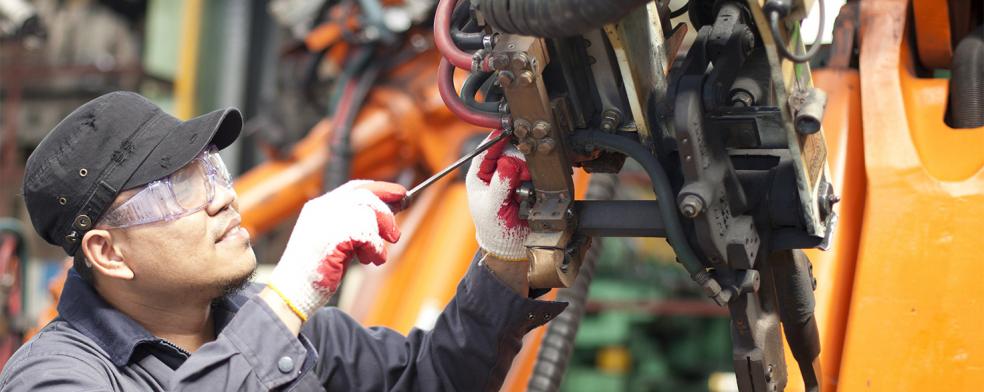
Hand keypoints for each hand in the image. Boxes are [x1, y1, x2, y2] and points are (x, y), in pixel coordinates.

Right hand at [267, 180, 404, 320]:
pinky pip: (368, 236)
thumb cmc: (315, 271)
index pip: (356, 188)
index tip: (401, 194)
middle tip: (394, 235)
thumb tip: (389, 214)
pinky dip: (376, 250)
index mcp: (319, 207)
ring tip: (373, 256)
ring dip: (379, 238)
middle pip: (366, 197)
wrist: (292, 293)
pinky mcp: (333, 238)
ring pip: (369, 215)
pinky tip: (371, 261)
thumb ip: (355, 225)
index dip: (381, 189)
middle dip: (386, 214)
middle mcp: (322, 209)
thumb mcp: (336, 241)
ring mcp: (325, 222)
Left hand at [465, 130, 530, 260]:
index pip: (485, 151)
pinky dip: (535, 178)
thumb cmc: (494, 229)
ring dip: (526, 170)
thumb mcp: (493, 207)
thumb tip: (508, 163)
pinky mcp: (525, 183)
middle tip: (522, 173)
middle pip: (507, 152)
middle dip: (516, 159)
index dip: (495, 141)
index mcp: (479, 176)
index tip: (507, 133)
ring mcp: (510, 177)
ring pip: (522, 161)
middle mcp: (494, 173)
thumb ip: (500, 185)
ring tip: (524, 188)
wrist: (512, 244)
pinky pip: (533, 173)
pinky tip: (532, 189)